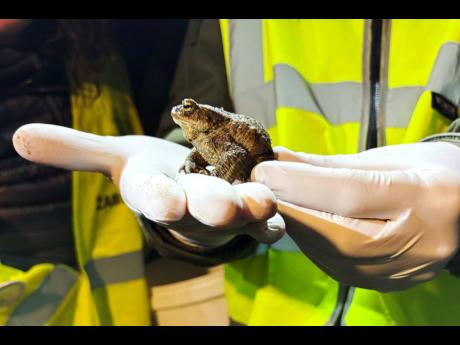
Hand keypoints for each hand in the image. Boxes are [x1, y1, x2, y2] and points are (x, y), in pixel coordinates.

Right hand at [13, 124, 284, 246]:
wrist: (192, 186)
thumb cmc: (156, 172)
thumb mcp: (118, 157)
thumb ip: (76, 150)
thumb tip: (20, 137)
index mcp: (158, 193)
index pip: (152, 197)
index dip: (157, 199)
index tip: (164, 203)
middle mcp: (192, 206)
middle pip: (201, 207)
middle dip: (210, 207)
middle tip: (221, 207)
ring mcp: (226, 211)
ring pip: (240, 214)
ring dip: (252, 211)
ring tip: (263, 203)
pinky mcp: (253, 210)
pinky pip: (268, 216)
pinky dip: (275, 215)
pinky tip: (284, 207)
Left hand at [251, 143, 459, 290]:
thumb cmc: (427, 171)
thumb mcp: (384, 158)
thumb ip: (328, 164)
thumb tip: (278, 160)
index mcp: (425, 197)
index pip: (349, 194)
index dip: (299, 183)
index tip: (263, 170)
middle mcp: (419, 242)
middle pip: (336, 233)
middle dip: (290, 208)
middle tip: (261, 189)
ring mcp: (406, 271)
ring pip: (332, 256)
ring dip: (296, 228)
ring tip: (277, 203)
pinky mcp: (390, 284)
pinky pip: (338, 268)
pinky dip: (312, 245)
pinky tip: (301, 225)